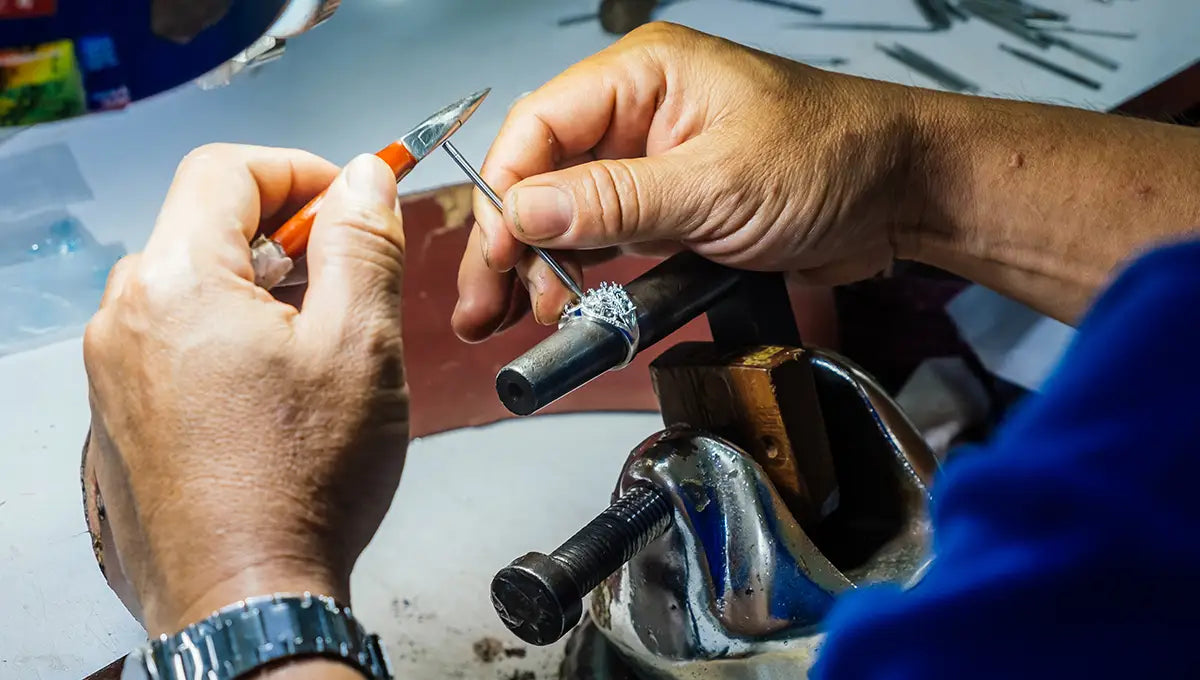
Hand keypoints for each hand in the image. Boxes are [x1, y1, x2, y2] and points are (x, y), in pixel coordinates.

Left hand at [83, 145, 408, 635]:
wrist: (244, 599)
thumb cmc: (299, 486)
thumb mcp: (360, 344)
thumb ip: (362, 243)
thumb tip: (363, 179)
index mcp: (177, 283)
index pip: (227, 170)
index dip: (299, 170)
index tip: (347, 198)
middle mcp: (125, 318)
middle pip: (205, 226)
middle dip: (285, 235)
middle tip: (346, 278)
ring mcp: (113, 371)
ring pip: (191, 286)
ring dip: (258, 289)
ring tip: (317, 344)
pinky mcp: (120, 415)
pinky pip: (173, 341)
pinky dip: (226, 338)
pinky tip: (275, 391)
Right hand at [452, 22, 921, 341]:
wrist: (904, 195)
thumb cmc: (836, 157)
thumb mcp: (717, 184)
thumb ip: (616, 201)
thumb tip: (528, 212)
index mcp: (644, 77)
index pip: (539, 126)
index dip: (506, 193)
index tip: (496, 254)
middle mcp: (639, 115)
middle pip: (543, 174)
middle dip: (512, 241)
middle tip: (489, 304)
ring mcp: (654, 164)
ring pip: (570, 213)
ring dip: (544, 266)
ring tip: (532, 316)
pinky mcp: (673, 208)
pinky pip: (609, 239)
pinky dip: (585, 274)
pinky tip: (569, 305)